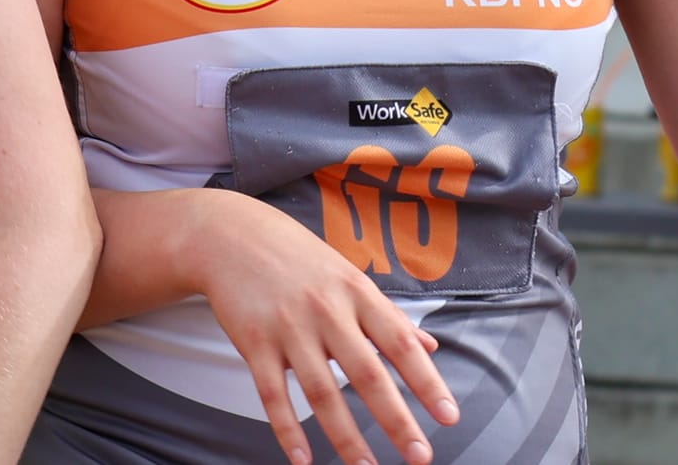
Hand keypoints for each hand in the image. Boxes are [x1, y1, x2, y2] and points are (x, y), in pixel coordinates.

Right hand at [189, 194, 457, 464]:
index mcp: (356, 293)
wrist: (229, 235)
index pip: (400, 343)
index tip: (449, 418)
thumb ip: (388, 314)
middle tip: (420, 456)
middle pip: (366, 374)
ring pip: (321, 392)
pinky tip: (303, 459)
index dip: (427, 382)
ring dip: (345, 437)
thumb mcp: (347, 275)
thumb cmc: (297, 256)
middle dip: (396, 419)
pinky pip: (272, 394)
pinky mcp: (253, 342)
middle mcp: (326, 310)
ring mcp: (287, 327)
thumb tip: (431, 346)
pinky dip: (287, 429)